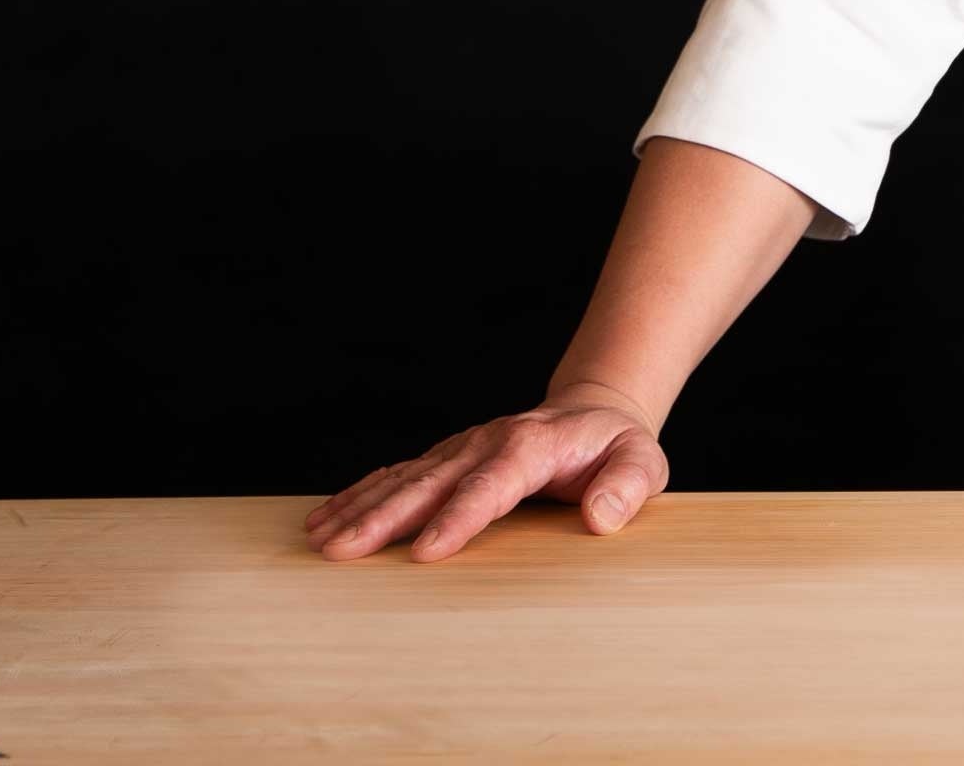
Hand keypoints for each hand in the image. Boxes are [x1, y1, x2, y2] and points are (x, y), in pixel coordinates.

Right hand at [305, 380, 668, 562]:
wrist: (594, 411)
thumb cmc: (618, 446)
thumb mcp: (643, 461)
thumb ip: (628, 486)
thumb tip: (603, 516)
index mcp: (533, 446)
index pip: (493, 485)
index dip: (461, 517)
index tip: (428, 552)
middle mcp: (488, 443)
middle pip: (431, 482)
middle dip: (385, 518)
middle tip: (343, 552)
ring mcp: (462, 449)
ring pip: (404, 479)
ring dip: (360, 509)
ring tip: (320, 540)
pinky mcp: (447, 459)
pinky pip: (397, 476)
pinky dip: (360, 495)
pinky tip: (325, 518)